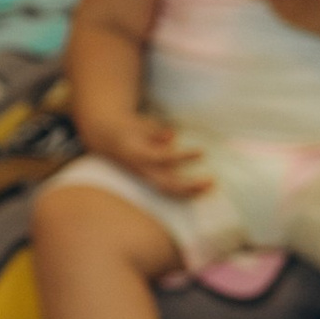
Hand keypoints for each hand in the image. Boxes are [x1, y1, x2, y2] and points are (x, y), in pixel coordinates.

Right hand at [84, 108, 213, 197]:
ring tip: (210, 187)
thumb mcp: (139, 125)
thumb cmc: (129, 128)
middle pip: (166, 184)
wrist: (107, 139)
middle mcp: (141, 170)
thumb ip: (155, 131)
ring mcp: (145, 177)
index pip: (162, 158)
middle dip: (189, 186)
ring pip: (168, 191)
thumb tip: (172, 136)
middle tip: (212, 182)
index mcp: (138, 154)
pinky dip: (185, 191)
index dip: (182, 156)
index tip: (202, 151)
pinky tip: (201, 188)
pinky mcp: (149, 181)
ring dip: (190, 193)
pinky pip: (168, 190)